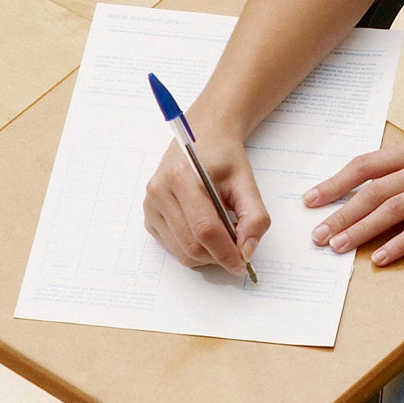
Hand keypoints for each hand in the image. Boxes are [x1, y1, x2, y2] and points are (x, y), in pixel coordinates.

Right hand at [142, 133, 270, 272]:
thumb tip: (247, 251)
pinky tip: (206, 231)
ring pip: (181, 251)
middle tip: (239, 253)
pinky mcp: (149, 217)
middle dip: (218, 255)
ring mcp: (150, 206)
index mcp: (182, 176)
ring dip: (207, 255)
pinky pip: (173, 247)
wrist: (203, 138)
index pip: (204, 228)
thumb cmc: (224, 158)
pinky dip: (194, 248)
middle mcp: (159, 191)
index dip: (225, 251)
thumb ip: (254, 217)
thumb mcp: (246, 181)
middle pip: (191, 244)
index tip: (243, 264)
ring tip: (225, 237)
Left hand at [307, 125, 403, 268]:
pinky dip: (400, 245)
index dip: (336, 182)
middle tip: (316, 236)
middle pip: (373, 191)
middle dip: (340, 214)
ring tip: (338, 248)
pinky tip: (382, 259)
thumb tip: (391, 181)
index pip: (367, 164)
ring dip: (360, 230)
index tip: (312, 198)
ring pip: (391, 209)